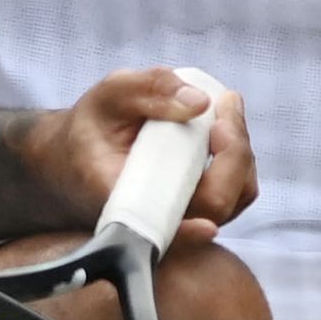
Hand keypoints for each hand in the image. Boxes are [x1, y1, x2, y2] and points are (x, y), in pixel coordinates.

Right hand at [19, 68, 256, 241]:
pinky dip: (238, 156)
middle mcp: (158, 220)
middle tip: (226, 103)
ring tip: (225, 108)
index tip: (208, 215)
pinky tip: (223, 124)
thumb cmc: (93, 128)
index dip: (191, 230)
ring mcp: (185, 214)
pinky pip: (235, 188)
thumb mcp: (109, 95)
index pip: (166, 228)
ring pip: (233, 197)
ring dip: (239, 150)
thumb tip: (199, 102)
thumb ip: (149, 89)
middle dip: (234, 150)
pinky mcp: (201, 203)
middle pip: (216, 205)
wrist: (81, 154)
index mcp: (123, 204)